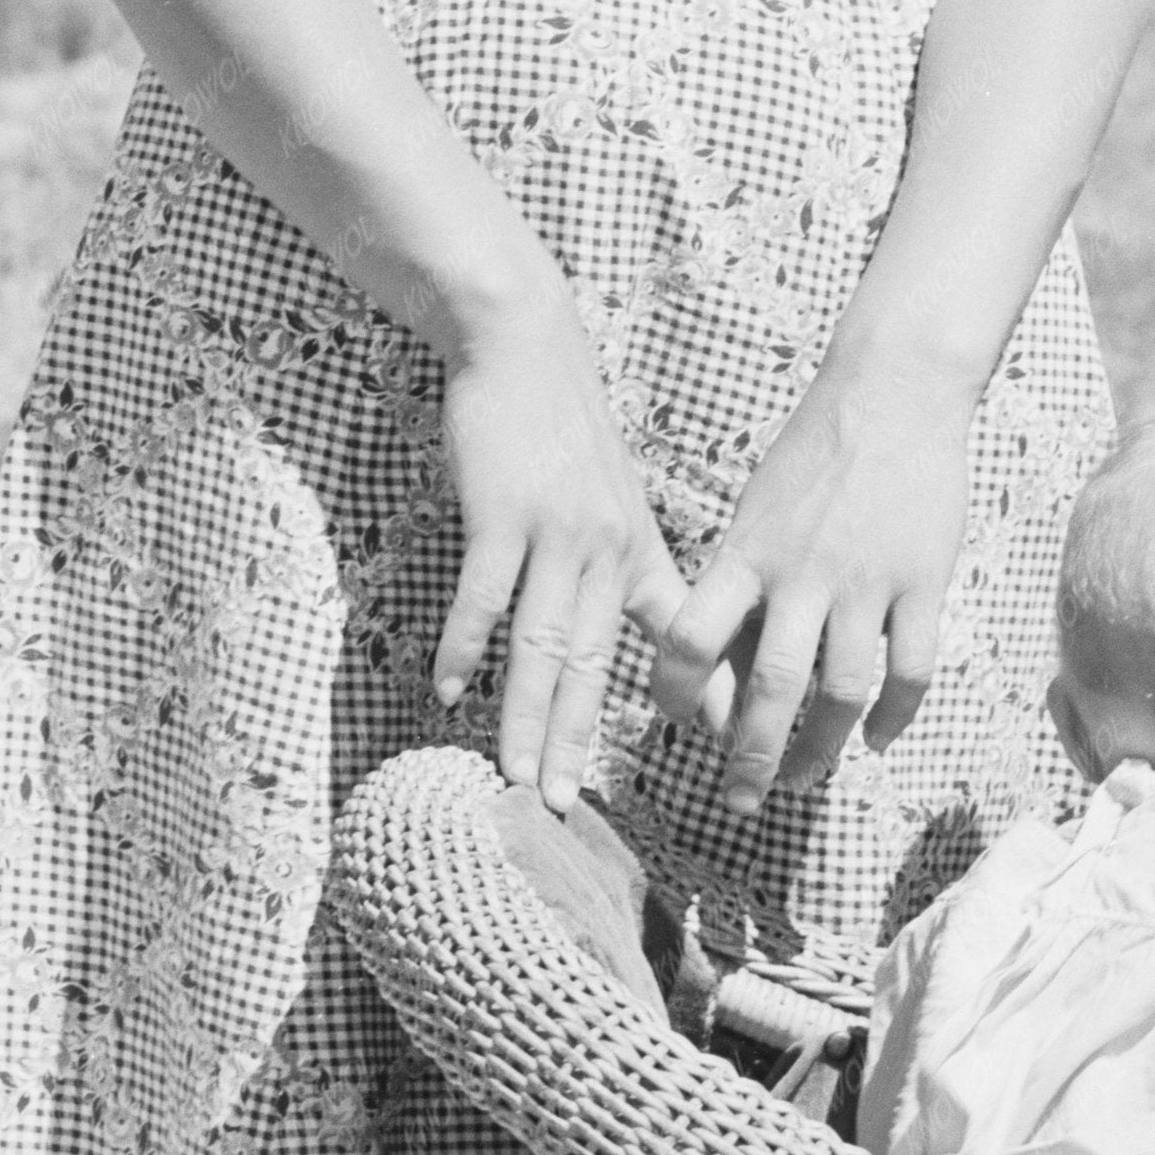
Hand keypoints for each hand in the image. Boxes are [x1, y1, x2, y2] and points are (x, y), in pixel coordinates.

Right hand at [433, 271, 689, 812]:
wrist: (523, 346)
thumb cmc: (564, 433)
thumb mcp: (618, 505)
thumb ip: (636, 577)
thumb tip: (668, 642)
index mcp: (639, 552)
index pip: (673, 642)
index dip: (688, 706)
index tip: (704, 768)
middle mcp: (606, 550)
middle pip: (594, 665)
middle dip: (580, 742)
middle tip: (567, 809)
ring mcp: (554, 532)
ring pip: (542, 643)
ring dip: (526, 716)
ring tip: (515, 775)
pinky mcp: (500, 512)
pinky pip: (483, 593)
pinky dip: (466, 645)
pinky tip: (450, 691)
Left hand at [652, 336, 974, 814]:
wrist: (895, 392)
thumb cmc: (814, 453)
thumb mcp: (756, 512)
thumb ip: (740, 586)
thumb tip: (719, 669)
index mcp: (748, 553)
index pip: (692, 639)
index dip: (677, 694)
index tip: (676, 727)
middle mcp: (803, 574)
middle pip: (771, 689)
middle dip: (752, 757)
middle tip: (741, 799)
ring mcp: (867, 581)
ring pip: (843, 693)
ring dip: (821, 748)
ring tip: (806, 776)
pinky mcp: (924, 582)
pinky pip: (911, 671)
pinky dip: (895, 718)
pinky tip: (878, 741)